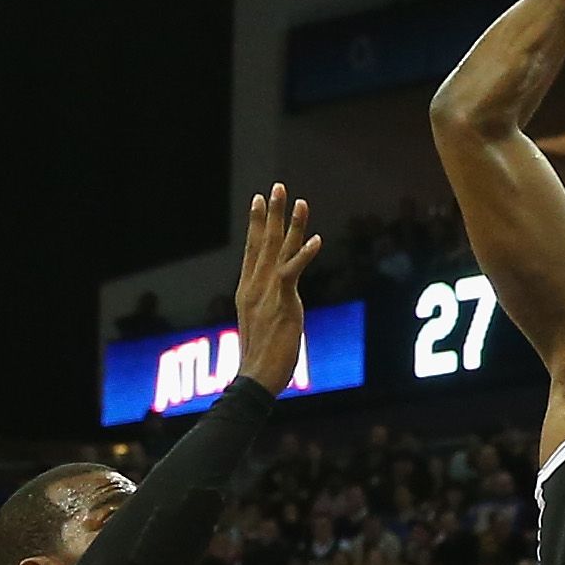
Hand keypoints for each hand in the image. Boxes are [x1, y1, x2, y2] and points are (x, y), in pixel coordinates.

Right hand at [231, 184, 323, 395]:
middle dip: (272, 213)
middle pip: (264, 242)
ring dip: (291, 223)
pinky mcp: (282, 301)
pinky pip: (293, 271)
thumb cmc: (261, 360)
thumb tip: (278, 305)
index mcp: (248, 290)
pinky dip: (305, 254)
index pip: (253, 250)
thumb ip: (270, 308)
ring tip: (299, 200)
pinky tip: (316, 239)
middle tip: (278, 187)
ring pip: (279, 250)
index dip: (257, 224)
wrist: (256, 377)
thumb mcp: (263, 326)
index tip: (260, 201)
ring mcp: (267, 292)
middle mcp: (255, 286)